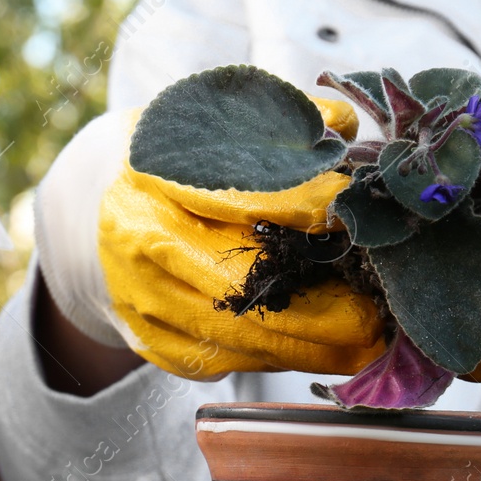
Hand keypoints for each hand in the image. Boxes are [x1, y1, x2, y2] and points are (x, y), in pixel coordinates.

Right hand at [96, 98, 384, 378]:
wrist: (106, 205)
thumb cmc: (179, 161)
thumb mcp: (214, 121)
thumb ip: (282, 120)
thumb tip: (344, 127)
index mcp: (153, 172)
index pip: (231, 194)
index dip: (296, 208)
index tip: (348, 218)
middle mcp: (138, 237)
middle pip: (236, 280)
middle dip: (314, 305)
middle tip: (374, 314)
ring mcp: (140, 295)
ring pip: (233, 333)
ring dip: (307, 346)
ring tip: (366, 344)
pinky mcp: (149, 339)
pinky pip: (221, 360)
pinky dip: (277, 359)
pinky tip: (324, 354)